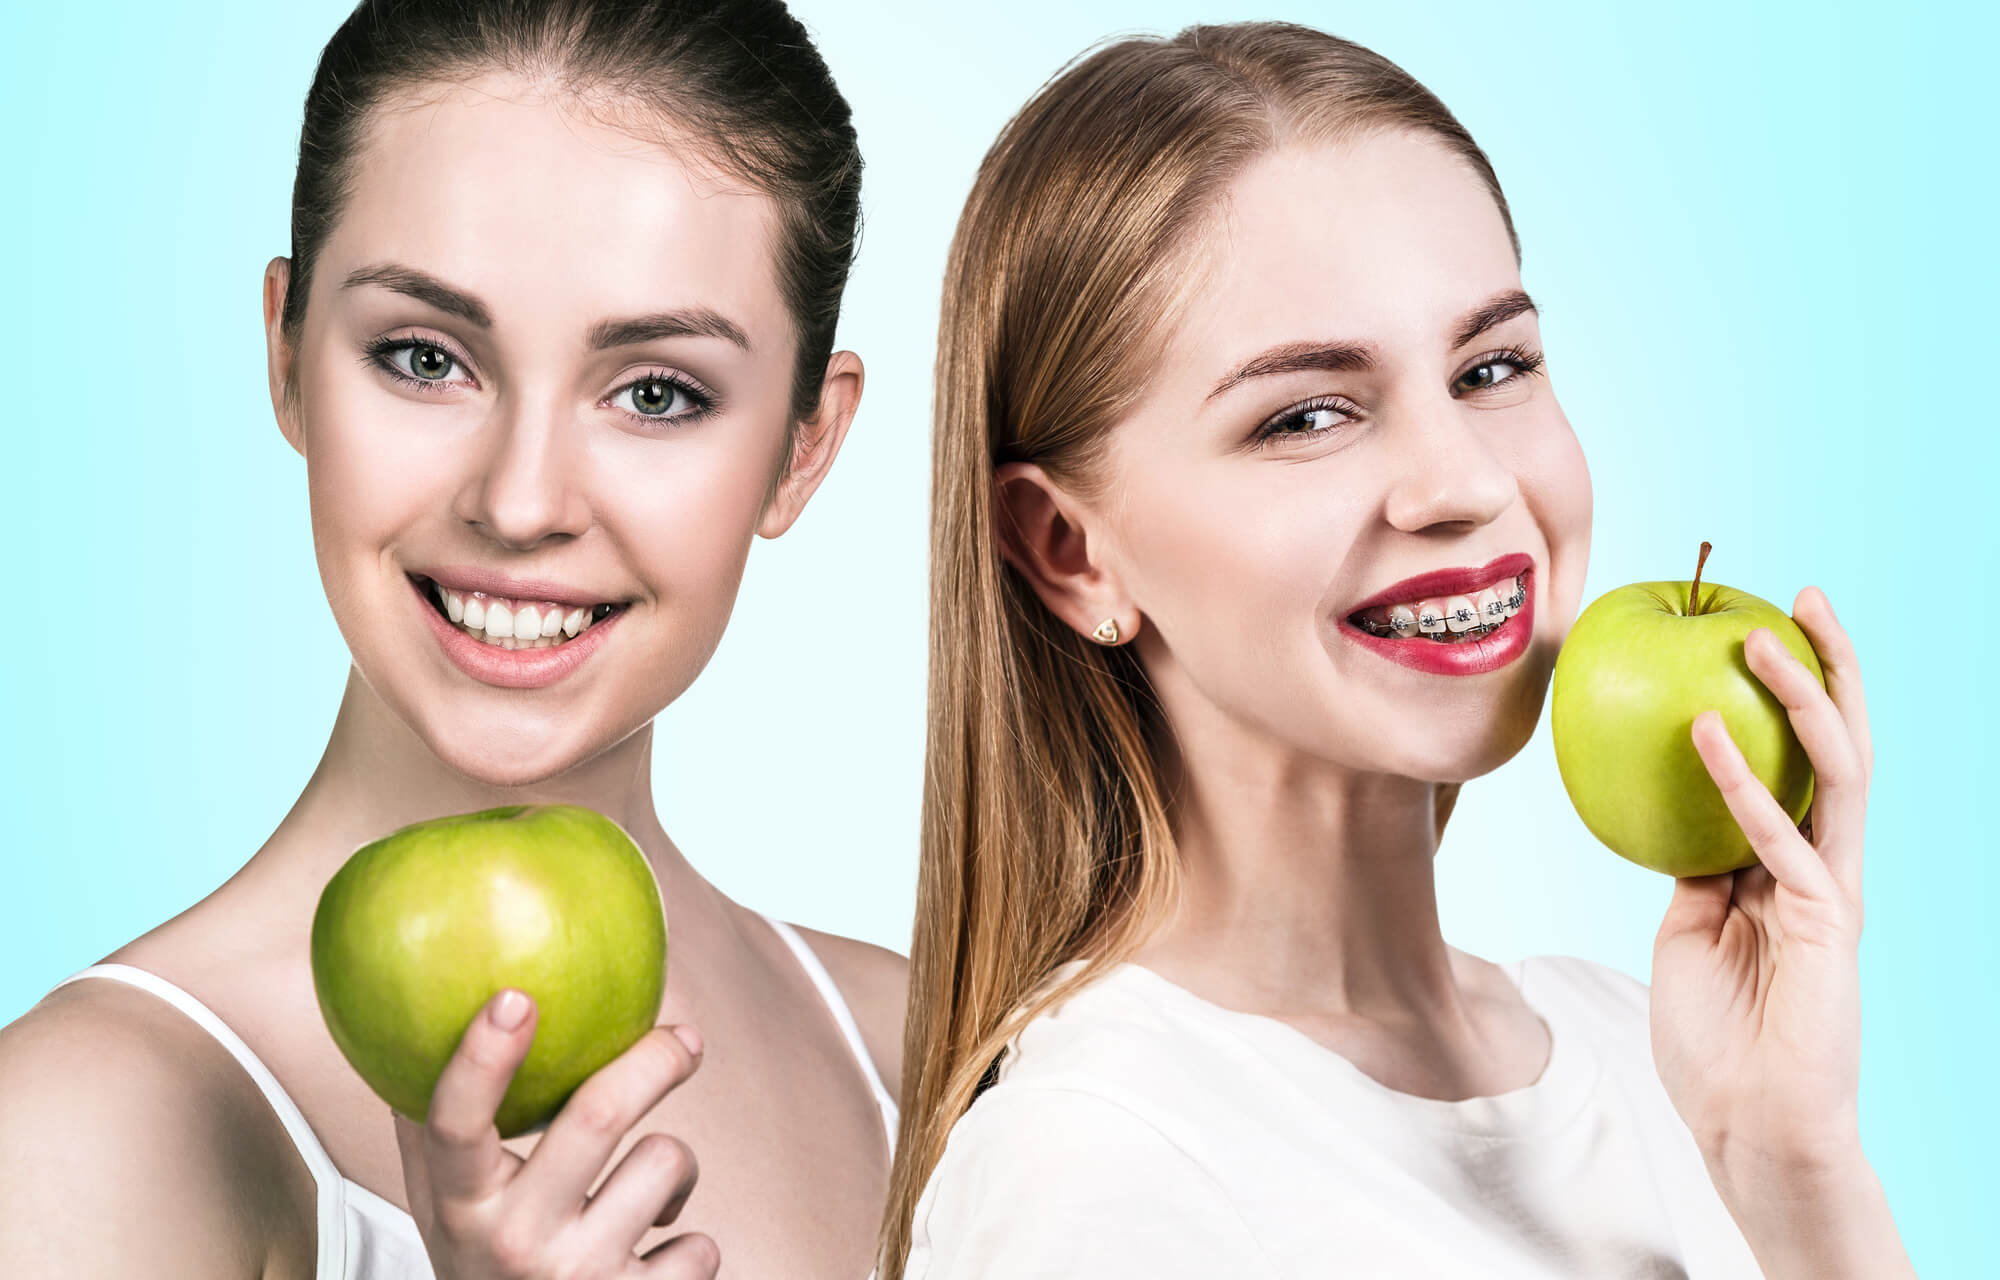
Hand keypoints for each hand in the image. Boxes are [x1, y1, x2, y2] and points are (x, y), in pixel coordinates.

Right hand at [392, 989, 718, 1278]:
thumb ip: (432, 1129)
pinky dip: (688, 1243)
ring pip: (664, 1162)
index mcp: (462, 1208)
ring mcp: (580, 1276)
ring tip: (646, 1192)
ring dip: (675, 1166)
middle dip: (654, 1059)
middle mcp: (516, 1243)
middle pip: (597, 1116)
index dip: (481, 1058)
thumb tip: (422, 1027)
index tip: (514, 996)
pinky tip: (653, 1261)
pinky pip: (700, 1245)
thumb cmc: (487, 1269)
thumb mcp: (442, 1211)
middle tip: (684, 1038)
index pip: (456, 1125)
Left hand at [1648, 586, 1909, 1276]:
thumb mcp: (1688, 928)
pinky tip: (1710, 732)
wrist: (1748, 1124)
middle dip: (1829, 666)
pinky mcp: (1827, 923)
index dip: (1794, 693)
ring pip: (1836, 772)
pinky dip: (1745, 783)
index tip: (1761, 623)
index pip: (1803, 757)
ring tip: (1761, 636)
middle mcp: (1825, 864)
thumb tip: (1670, 807)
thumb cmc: (1715, 1035)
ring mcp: (1833, 890)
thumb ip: (1695, 865)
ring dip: (1803, 698)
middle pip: (1841, 745)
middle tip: (1797, 595)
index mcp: (1796, 863)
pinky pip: (1784, 839)